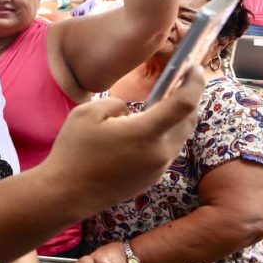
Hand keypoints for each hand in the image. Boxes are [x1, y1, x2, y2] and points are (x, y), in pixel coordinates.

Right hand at [42, 65, 203, 218]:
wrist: (67, 193)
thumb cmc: (74, 151)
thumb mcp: (87, 113)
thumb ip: (116, 104)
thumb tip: (130, 111)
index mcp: (145, 133)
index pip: (184, 103)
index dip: (194, 82)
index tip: (195, 68)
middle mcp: (159, 152)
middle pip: (189, 120)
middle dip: (190, 98)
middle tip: (181, 82)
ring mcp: (158, 168)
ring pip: (179, 137)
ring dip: (177, 118)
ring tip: (163, 104)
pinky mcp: (152, 179)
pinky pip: (167, 151)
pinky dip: (165, 135)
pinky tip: (146, 129)